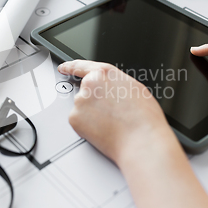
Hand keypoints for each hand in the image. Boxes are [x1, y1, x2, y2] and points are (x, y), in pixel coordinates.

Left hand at [58, 60, 177, 165]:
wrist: (141, 140)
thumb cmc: (144, 118)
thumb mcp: (134, 89)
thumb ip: (115, 84)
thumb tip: (109, 89)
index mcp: (105, 74)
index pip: (82, 66)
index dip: (71, 67)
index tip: (64, 68)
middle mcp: (89, 84)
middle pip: (85, 92)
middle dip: (93, 103)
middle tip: (110, 115)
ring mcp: (80, 101)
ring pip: (82, 109)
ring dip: (91, 116)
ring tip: (112, 124)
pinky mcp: (74, 118)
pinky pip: (79, 123)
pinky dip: (87, 128)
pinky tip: (103, 131)